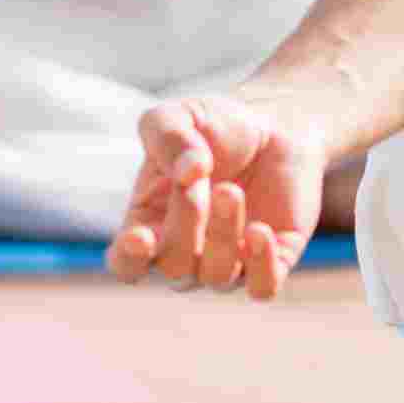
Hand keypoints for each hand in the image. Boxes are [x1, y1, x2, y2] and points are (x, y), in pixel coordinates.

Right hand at [106, 92, 331, 301]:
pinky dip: (260, 265)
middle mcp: (186, 253)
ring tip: (231, 190)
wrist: (275, 124)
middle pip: (174, 268)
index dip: (130, 259)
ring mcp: (228, 262)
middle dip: (185, 226)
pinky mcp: (271, 262)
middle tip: (199, 182)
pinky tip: (259, 230)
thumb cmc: (215, 126)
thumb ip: (168, 136)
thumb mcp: (180, 115)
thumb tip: (188, 174)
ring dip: (222, 234)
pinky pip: (261, 287)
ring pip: (217, 276)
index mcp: (150, 225)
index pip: (127, 264)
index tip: (140, 237)